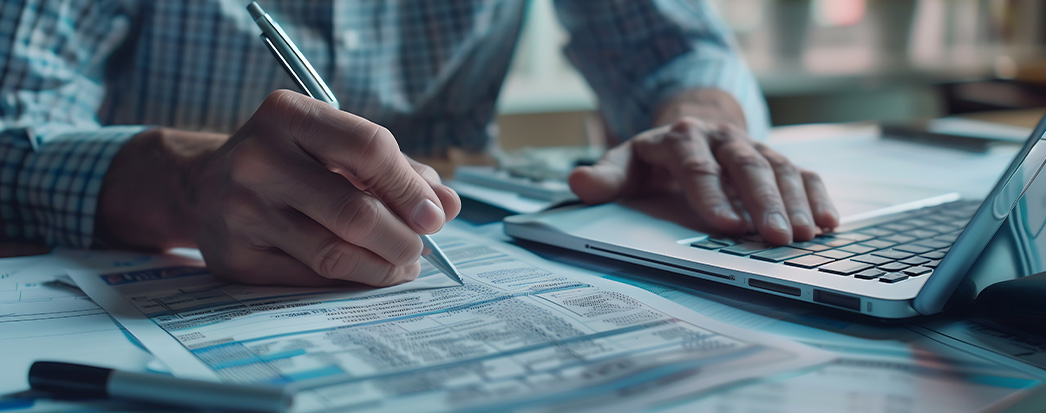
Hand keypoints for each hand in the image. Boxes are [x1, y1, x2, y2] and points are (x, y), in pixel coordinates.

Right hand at [180, 90, 458, 285]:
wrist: (200, 185)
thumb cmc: (289, 160)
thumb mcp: (334, 146)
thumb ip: (395, 170)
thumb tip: (448, 207)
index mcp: (287, 116)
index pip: (369, 149)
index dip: (411, 188)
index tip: (436, 216)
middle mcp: (257, 160)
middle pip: (355, 212)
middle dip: (403, 238)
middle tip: (422, 248)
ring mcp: (240, 211)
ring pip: (334, 253)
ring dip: (383, 266)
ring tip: (404, 264)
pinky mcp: (234, 258)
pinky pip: (309, 279)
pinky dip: (350, 281)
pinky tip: (368, 273)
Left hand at [568, 118, 836, 244]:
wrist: (686, 131)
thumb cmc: (651, 161)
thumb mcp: (623, 165)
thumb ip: (604, 178)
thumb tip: (577, 183)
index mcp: (682, 138)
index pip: (697, 166)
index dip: (711, 195)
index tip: (726, 225)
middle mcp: (722, 139)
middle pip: (746, 166)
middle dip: (764, 203)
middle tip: (777, 238)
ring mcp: (752, 148)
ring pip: (779, 170)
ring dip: (795, 204)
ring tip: (806, 237)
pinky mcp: (775, 160)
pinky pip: (802, 174)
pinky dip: (817, 197)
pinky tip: (829, 223)